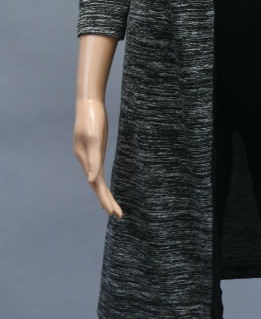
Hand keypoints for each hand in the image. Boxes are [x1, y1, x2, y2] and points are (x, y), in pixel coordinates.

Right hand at [73, 98, 122, 217]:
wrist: (89, 102)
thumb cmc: (92, 118)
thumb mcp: (94, 138)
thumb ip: (93, 159)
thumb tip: (92, 181)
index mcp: (85, 159)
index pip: (96, 184)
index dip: (104, 198)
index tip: (112, 212)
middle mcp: (86, 160)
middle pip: (96, 185)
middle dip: (106, 201)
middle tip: (117, 216)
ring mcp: (90, 155)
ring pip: (97, 180)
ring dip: (104, 194)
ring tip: (112, 209)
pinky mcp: (95, 150)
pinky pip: (98, 171)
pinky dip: (101, 182)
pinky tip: (103, 188)